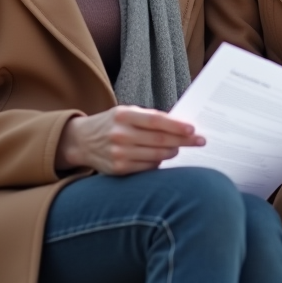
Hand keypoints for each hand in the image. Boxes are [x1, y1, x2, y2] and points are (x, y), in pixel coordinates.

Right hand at [55, 106, 204, 175]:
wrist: (82, 141)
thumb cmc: (112, 124)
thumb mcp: (126, 113)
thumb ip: (149, 118)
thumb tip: (180, 126)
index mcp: (124, 115)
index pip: (156, 121)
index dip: (176, 126)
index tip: (193, 129)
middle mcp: (120, 134)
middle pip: (160, 139)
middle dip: (183, 141)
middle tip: (199, 141)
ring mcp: (119, 153)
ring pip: (156, 155)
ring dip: (173, 152)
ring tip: (180, 148)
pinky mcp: (118, 169)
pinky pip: (147, 168)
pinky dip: (159, 163)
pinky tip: (164, 158)